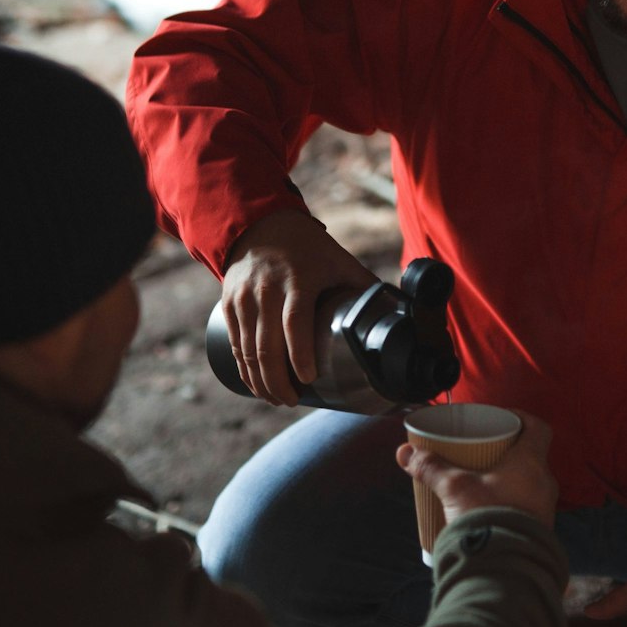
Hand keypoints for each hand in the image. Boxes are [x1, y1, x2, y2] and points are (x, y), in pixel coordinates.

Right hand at [220, 209, 376, 404]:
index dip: (300, 353)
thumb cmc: (307, 248)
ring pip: (247, 351)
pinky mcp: (228, 305)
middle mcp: (266, 290)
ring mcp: (243, 299)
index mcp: (297, 280)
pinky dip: (244, 370)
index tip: (309, 379)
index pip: (295, 322)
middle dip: (278, 381)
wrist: (260, 226)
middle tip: (293, 401)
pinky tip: (256, 385)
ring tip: (277, 399)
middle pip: (267, 346)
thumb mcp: (338, 260)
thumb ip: (364, 285)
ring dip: (261, 382)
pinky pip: (235, 345)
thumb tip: (398, 312)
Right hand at [395, 410, 557, 525]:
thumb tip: (405, 453)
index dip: (522, 418)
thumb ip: (431, 468)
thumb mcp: (454, 488)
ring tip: (483, 482)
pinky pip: (527, 508)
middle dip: (509, 453)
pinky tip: (489, 510)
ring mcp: (545, 510)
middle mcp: (544, 484)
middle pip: (532, 457)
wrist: (504, 569)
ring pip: (529, 484)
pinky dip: (511, 503)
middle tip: (486, 452)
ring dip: (510, 480)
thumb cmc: (486, 517)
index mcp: (531, 464)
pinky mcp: (539, 532)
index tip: (503, 419)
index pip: (538, 428)